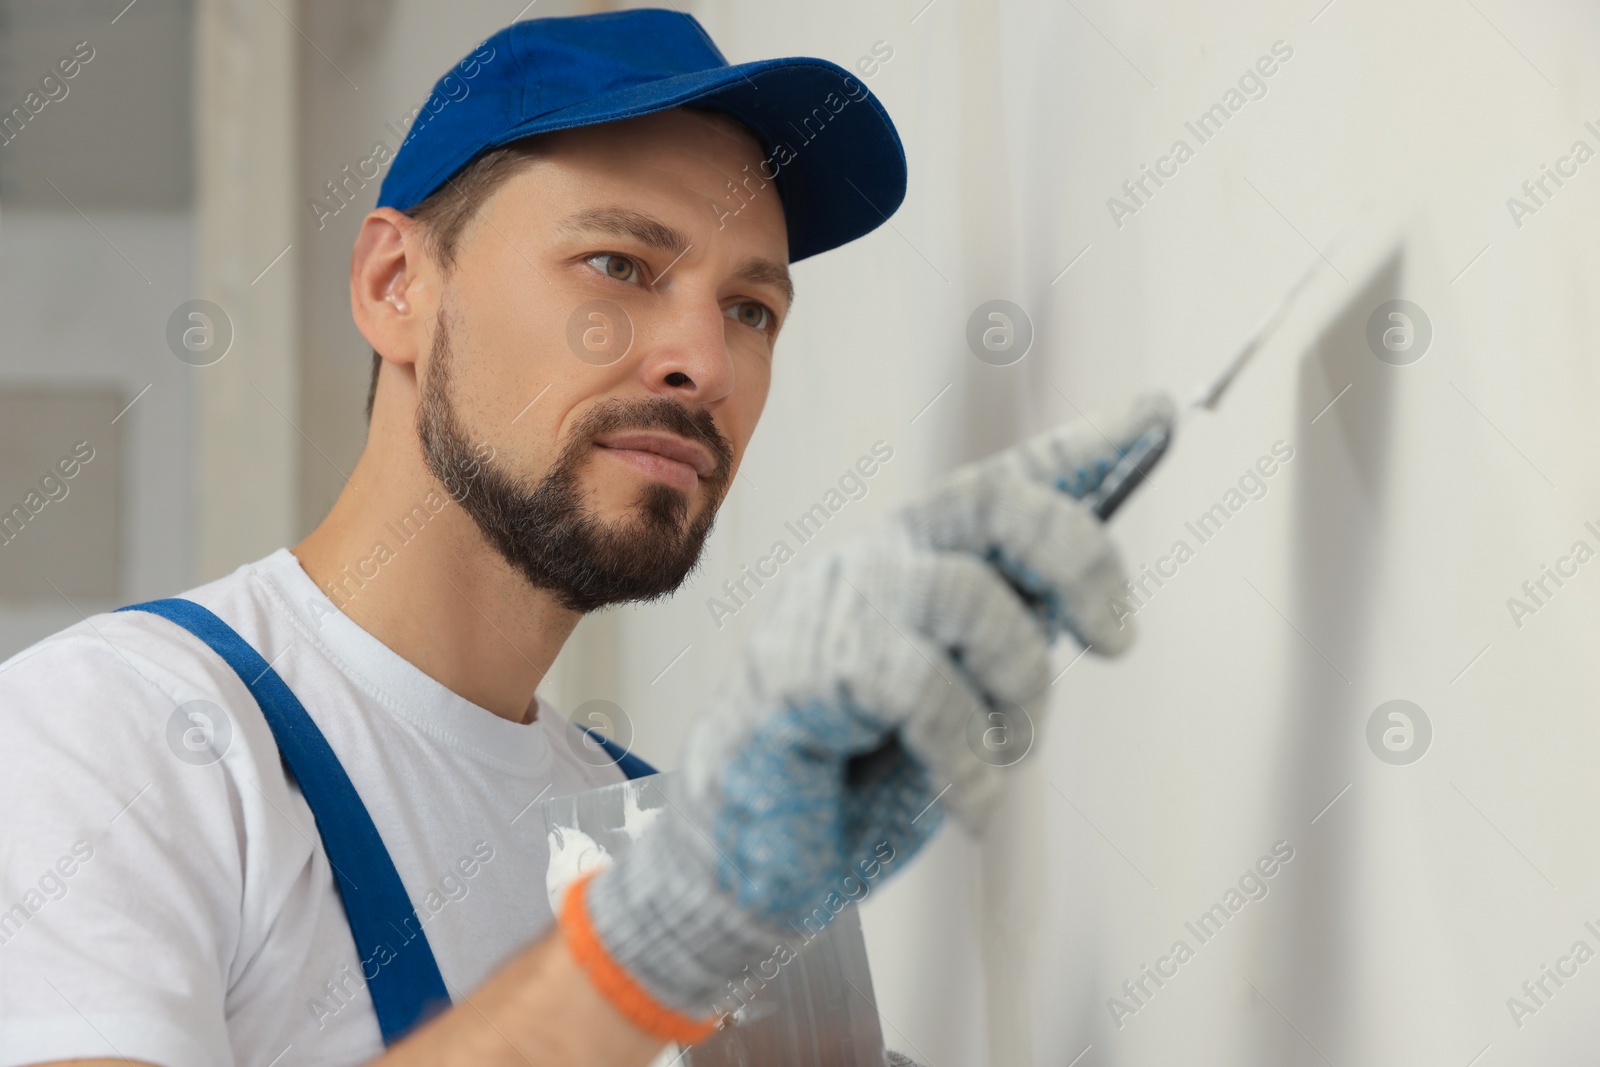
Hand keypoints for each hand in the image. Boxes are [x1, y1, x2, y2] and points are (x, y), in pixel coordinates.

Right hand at [561, 393, 1175, 1037]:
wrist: (754, 854)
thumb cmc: (862, 770)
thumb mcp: (963, 699)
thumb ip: (1011, 641)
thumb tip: (1089, 600)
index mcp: (917, 559)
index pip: (1004, 483)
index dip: (1083, 449)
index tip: (1159, 415)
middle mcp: (876, 561)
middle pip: (990, 500)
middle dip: (1078, 557)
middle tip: (1116, 641)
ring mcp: (833, 608)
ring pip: (966, 596)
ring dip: (1019, 687)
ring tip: (1010, 750)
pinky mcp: (800, 671)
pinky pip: (919, 689)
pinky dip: (968, 758)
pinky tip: (971, 803)